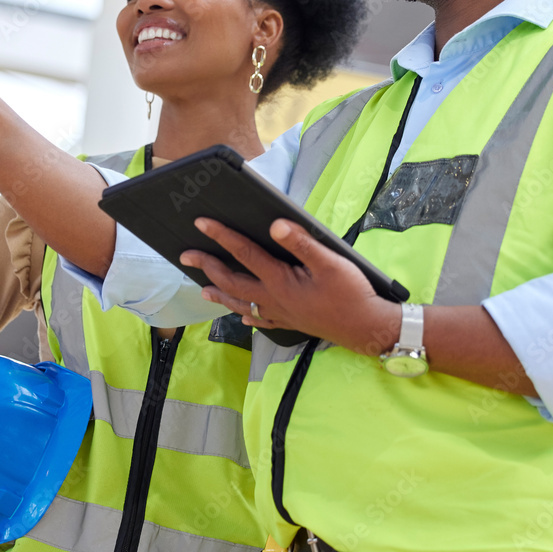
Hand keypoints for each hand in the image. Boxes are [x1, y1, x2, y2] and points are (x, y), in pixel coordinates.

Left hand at [180, 218, 399, 354]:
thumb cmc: (351, 294)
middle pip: (232, 281)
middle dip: (208, 267)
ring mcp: (280, 313)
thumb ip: (301, 243)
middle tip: (186, 256)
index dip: (221, 236)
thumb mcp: (330, 262)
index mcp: (280, 280)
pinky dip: (247, 316)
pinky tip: (242, 317)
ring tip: (203, 289)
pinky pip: (260, 319)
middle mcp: (273, 298)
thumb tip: (275, 226)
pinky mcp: (290, 322)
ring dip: (220, 294)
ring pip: (241, 303)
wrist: (366, 329)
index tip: (201, 223)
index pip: (244, 253)